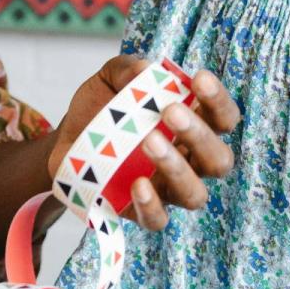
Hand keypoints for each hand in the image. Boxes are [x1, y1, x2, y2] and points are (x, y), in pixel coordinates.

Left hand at [48, 56, 238, 229]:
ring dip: (178, 169)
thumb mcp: (110, 78)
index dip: (219, 101)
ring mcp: (167, 188)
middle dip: (200, 135)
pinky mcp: (139, 210)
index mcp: (192, 124)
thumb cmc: (102, 105)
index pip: (223, 118)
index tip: (199, 78)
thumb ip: (127, 68)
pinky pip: (157, 220)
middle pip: (218, 160)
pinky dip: (151, 205)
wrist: (67, 137)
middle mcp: (188, 159)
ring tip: (150, 141)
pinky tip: (137, 183)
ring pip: (194, 194)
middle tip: (171, 111)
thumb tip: (145, 69)